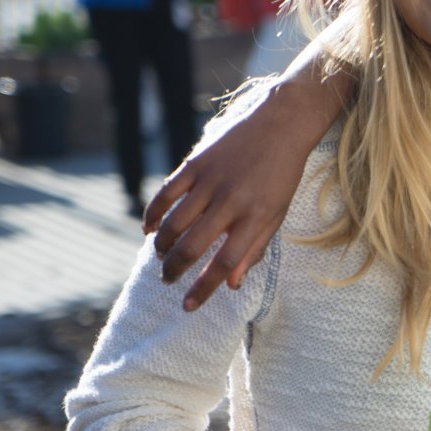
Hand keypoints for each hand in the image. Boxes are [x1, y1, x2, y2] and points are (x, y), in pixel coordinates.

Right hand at [144, 95, 310, 309]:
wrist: (280, 125)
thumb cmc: (281, 176)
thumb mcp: (277, 215)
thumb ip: (253, 249)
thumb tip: (230, 284)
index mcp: (255, 218)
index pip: (225, 263)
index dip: (204, 289)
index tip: (188, 306)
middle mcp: (231, 202)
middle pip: (193, 247)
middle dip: (174, 270)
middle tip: (168, 280)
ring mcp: (210, 181)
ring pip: (174, 224)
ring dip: (162, 247)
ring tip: (162, 257)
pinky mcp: (195, 163)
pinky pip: (165, 194)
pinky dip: (153, 214)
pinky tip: (150, 229)